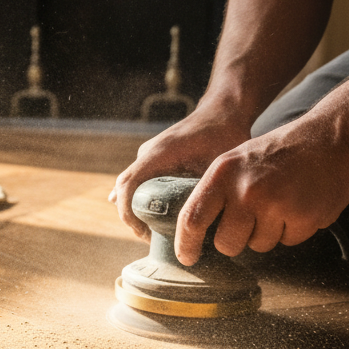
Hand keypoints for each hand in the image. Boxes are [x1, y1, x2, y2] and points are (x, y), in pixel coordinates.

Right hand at [110, 108, 251, 240]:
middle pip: (124, 189)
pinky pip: (139, 180)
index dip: (130, 214)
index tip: (145, 234)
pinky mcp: (154, 157)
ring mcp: (148, 154)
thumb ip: (205, 190)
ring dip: (135, 208)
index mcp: (157, 154)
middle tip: (149, 238)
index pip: (128, 186)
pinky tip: (153, 215)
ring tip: (153, 230)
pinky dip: (141, 198)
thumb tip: (204, 224)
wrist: (224, 110)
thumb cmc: (224, 134)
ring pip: (130, 185)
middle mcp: (147, 154)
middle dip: (131, 216)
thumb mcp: (217, 166)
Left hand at [174, 116, 348, 264]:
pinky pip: (288, 242)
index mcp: (222, 174)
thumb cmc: (277, 152)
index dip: (186, 244)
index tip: (187, 258)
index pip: (192, 218)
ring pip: (259, 245)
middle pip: (227, 243)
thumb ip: (215, 191)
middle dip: (234, 242)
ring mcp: (276, 205)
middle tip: (247, 224)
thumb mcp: (234, 161)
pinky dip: (293, 230)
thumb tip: (193, 227)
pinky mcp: (305, 218)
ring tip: (279, 204)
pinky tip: (299, 205)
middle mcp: (246, 191)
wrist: (330, 139)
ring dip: (267, 233)